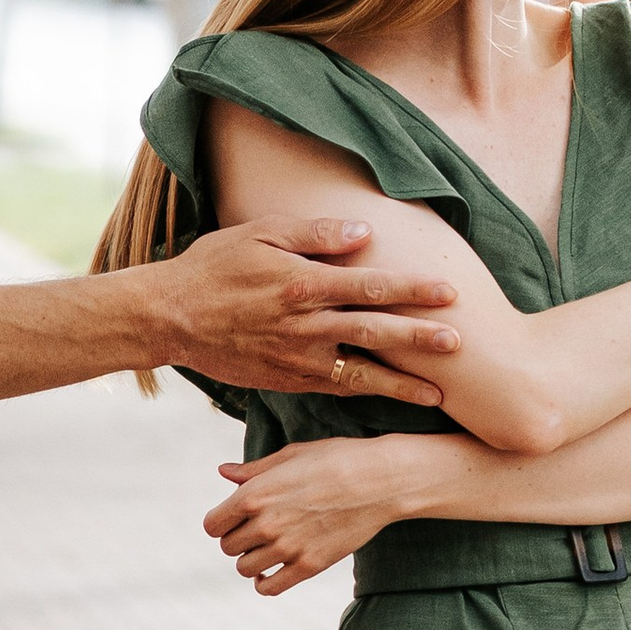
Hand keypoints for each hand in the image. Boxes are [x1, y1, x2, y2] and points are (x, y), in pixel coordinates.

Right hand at [154, 218, 460, 405]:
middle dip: (420, 340)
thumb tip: (364, 232)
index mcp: (304, 284)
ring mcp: (296, 358)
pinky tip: (392, 397)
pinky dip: (366, 395)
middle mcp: (305, 325)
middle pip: (375, 332)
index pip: (371, 286)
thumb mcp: (260, 233)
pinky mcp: (286, 380)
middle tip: (460, 345)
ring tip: (439, 395)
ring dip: (401, 384)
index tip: (450, 292)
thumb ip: (315, 232)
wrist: (170, 318)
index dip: (413, 289)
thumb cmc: (215, 267)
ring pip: (360, 373)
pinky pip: (334, 388)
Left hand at [204, 435, 431, 594]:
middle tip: (256, 530)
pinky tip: (269, 572)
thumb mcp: (291, 456)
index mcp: (254, 495)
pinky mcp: (309, 566)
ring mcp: (288, 548)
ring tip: (266, 547)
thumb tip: (223, 472)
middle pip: (227, 547)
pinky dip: (263, 583)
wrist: (382, 480)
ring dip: (251, 560)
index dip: (220, 522)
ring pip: (245, 568)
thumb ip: (253, 470)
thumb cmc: (337, 459)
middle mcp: (266, 524)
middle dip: (237, 538)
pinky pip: (269, 588)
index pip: (212, 525)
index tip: (234, 518)